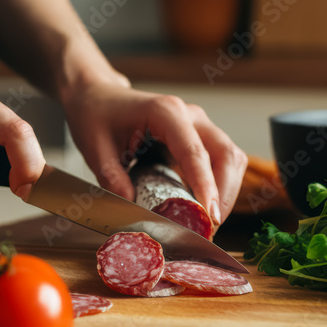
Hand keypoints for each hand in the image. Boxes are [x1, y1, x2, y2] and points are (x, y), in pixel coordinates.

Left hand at [62, 78, 248, 224]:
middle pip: (225, 154)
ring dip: (227, 192)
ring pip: (231, 158)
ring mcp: (198, 126)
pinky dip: (221, 187)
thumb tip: (132, 208)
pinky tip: (204, 208)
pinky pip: (222, 162)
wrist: (98, 98)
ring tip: (208, 223)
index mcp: (165, 112)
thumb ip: (112, 178)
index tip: (209, 216)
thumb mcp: (95, 149)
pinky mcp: (200, 138)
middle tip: (209, 228)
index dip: (206, 186)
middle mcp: (189, 116)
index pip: (195, 152)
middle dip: (224, 194)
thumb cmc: (96, 116)